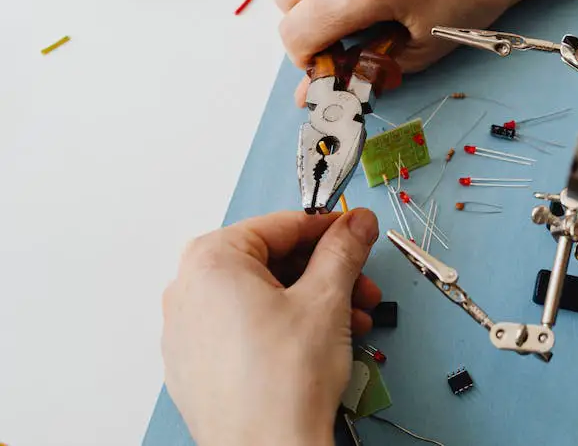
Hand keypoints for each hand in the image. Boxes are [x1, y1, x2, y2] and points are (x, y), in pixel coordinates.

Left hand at [161, 209, 381, 445]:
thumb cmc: (283, 384)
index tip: (357, 231)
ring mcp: (187, 332)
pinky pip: (244, 328)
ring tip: (350, 323)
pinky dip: (283, 326)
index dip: (329, 228)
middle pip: (271, 262)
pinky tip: (319, 343)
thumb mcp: (328, 298)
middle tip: (361, 285)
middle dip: (326, 274)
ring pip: (261, 297)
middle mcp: (188, 291)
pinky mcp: (195, 366)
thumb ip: (344, 249)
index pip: (281, 226)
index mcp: (211, 261)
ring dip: (313, 302)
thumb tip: (356, 223)